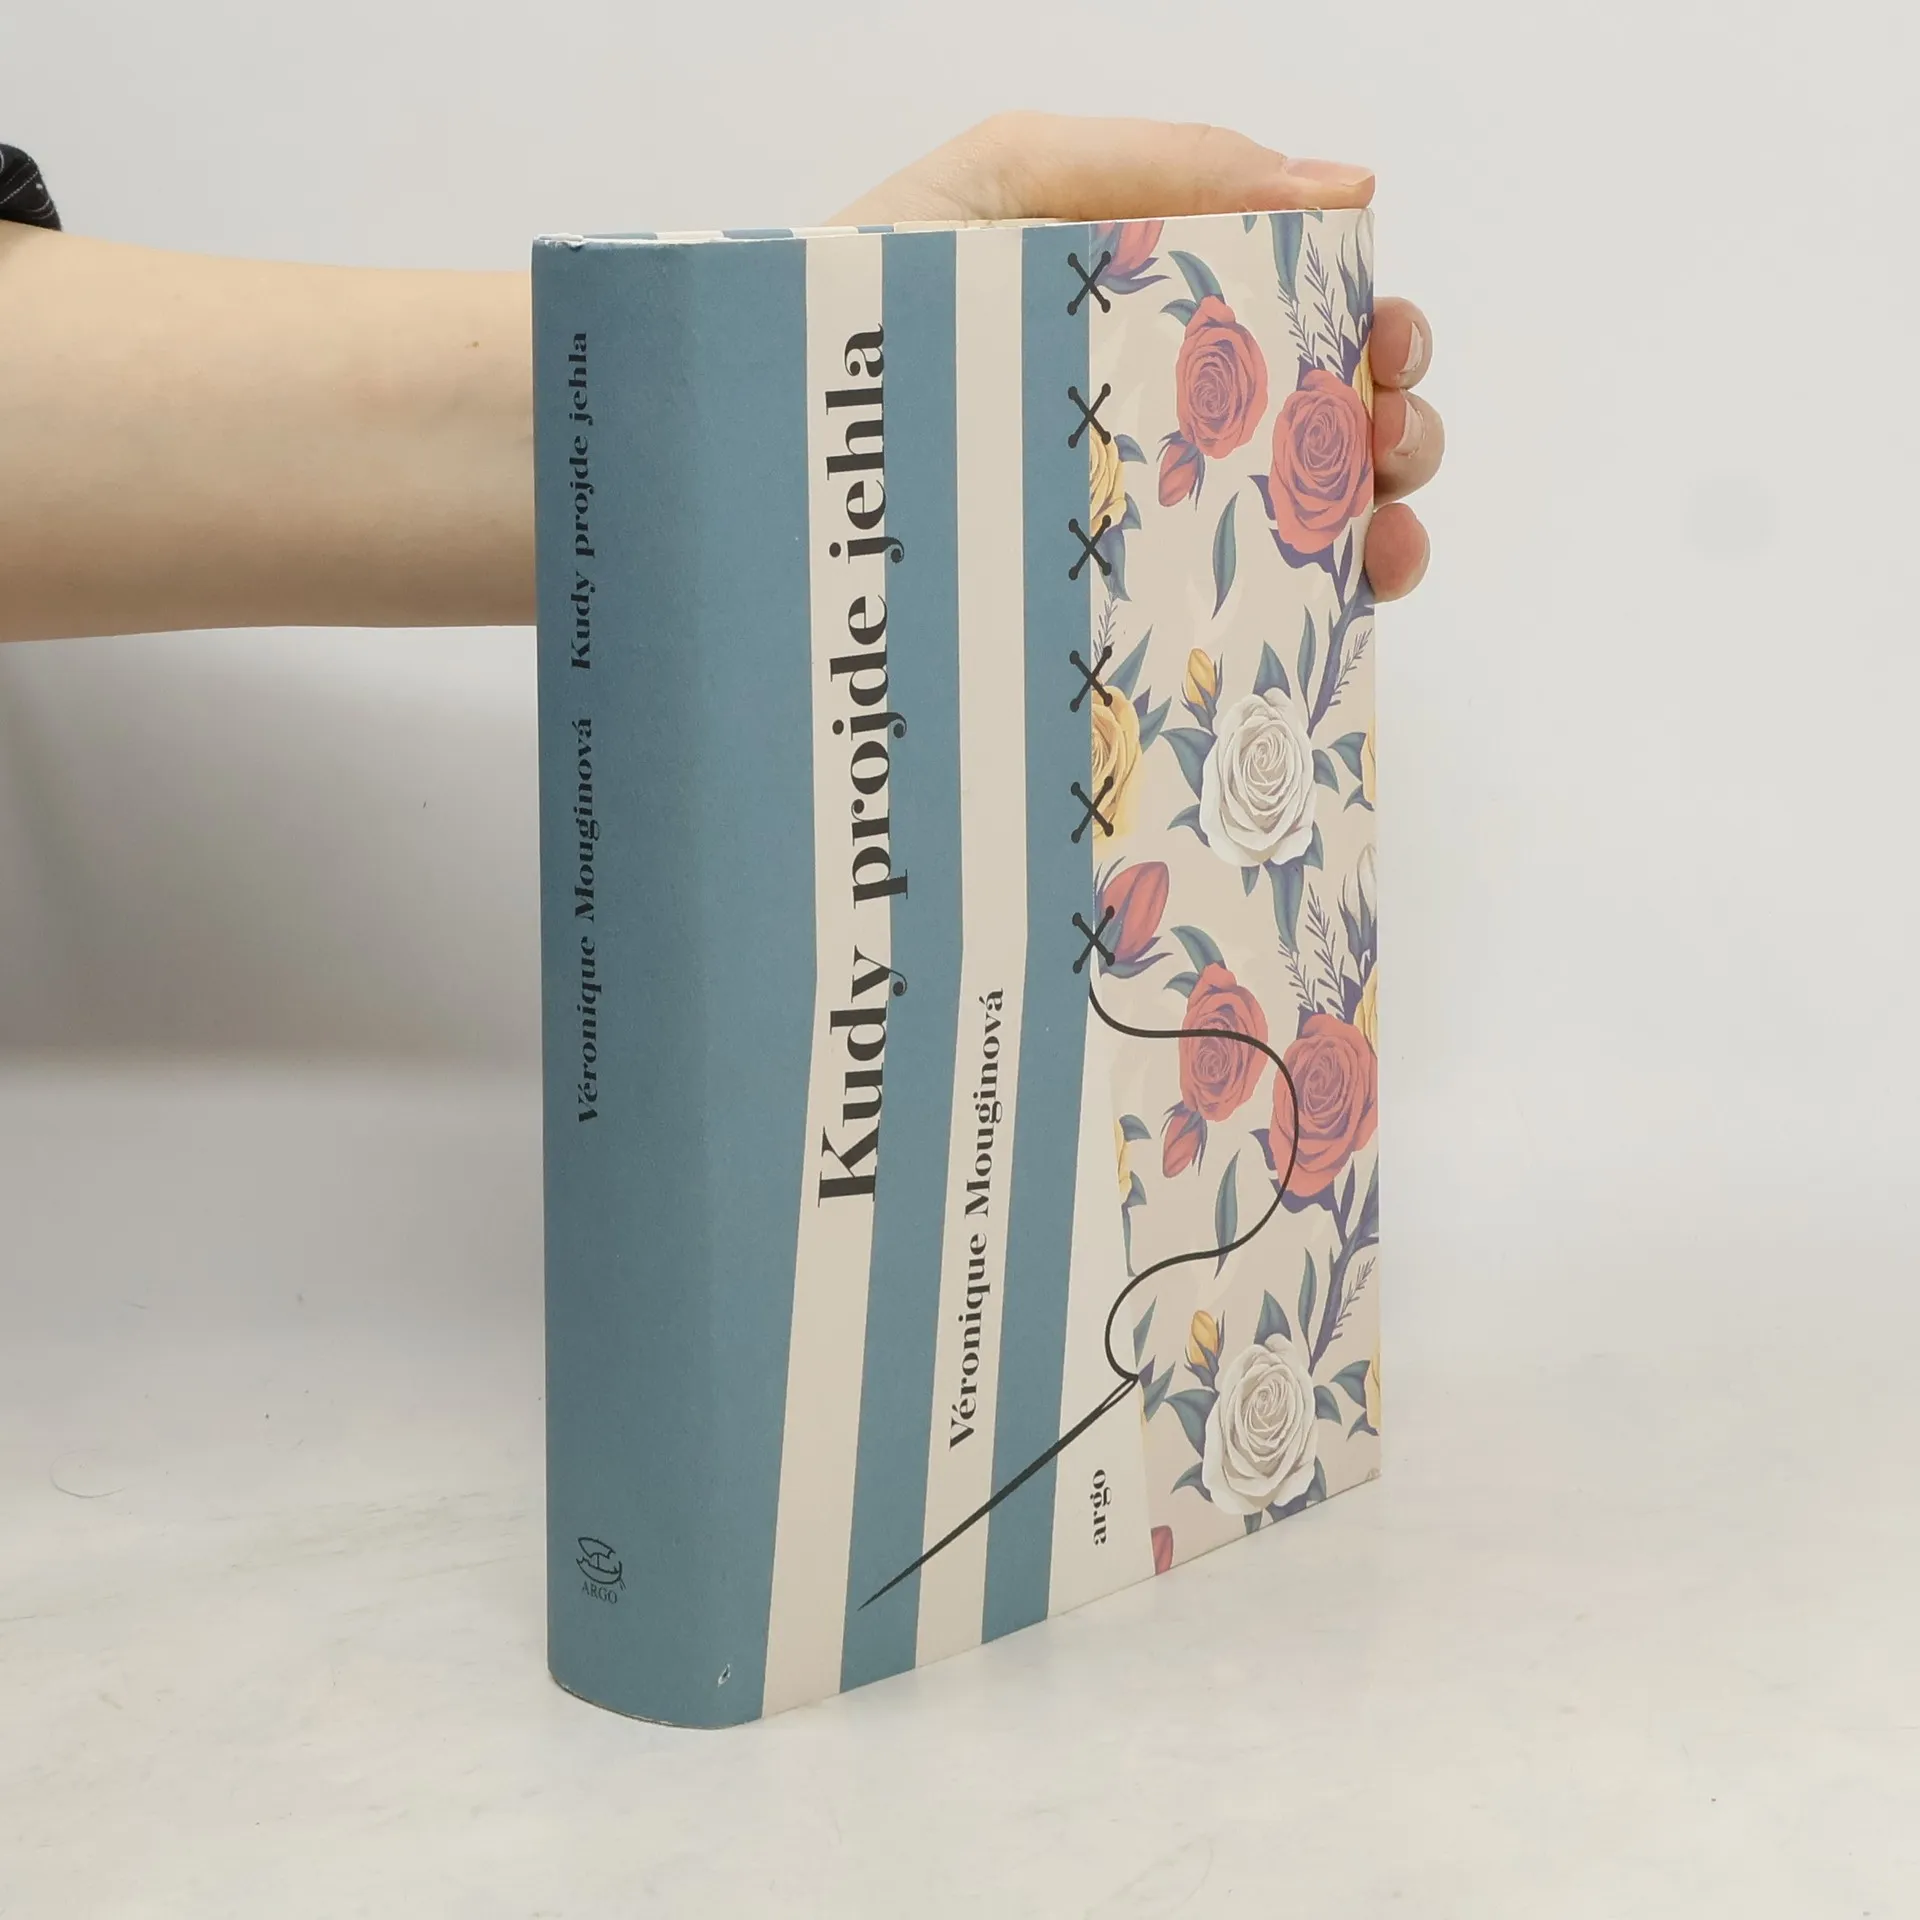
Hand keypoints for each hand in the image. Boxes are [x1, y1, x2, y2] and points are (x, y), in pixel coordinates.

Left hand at [836, 113, 1438, 601]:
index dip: (1367, 332)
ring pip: (1291, 532)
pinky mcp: (1094, 617)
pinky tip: (1337, 604)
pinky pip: (1220, 624)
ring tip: (1379, 538)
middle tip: (1389, 444)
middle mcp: (1149, 426)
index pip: (1293, 325)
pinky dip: (1306, 616)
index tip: (1388, 347)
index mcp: (1144, 321)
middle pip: (1313, 430)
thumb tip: (1345, 182)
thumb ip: (1162, 166)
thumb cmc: (863, 305)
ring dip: (1367, 527)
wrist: (739, 443)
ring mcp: (1125, 527)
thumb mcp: (1003, 187)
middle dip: (1385, 431)